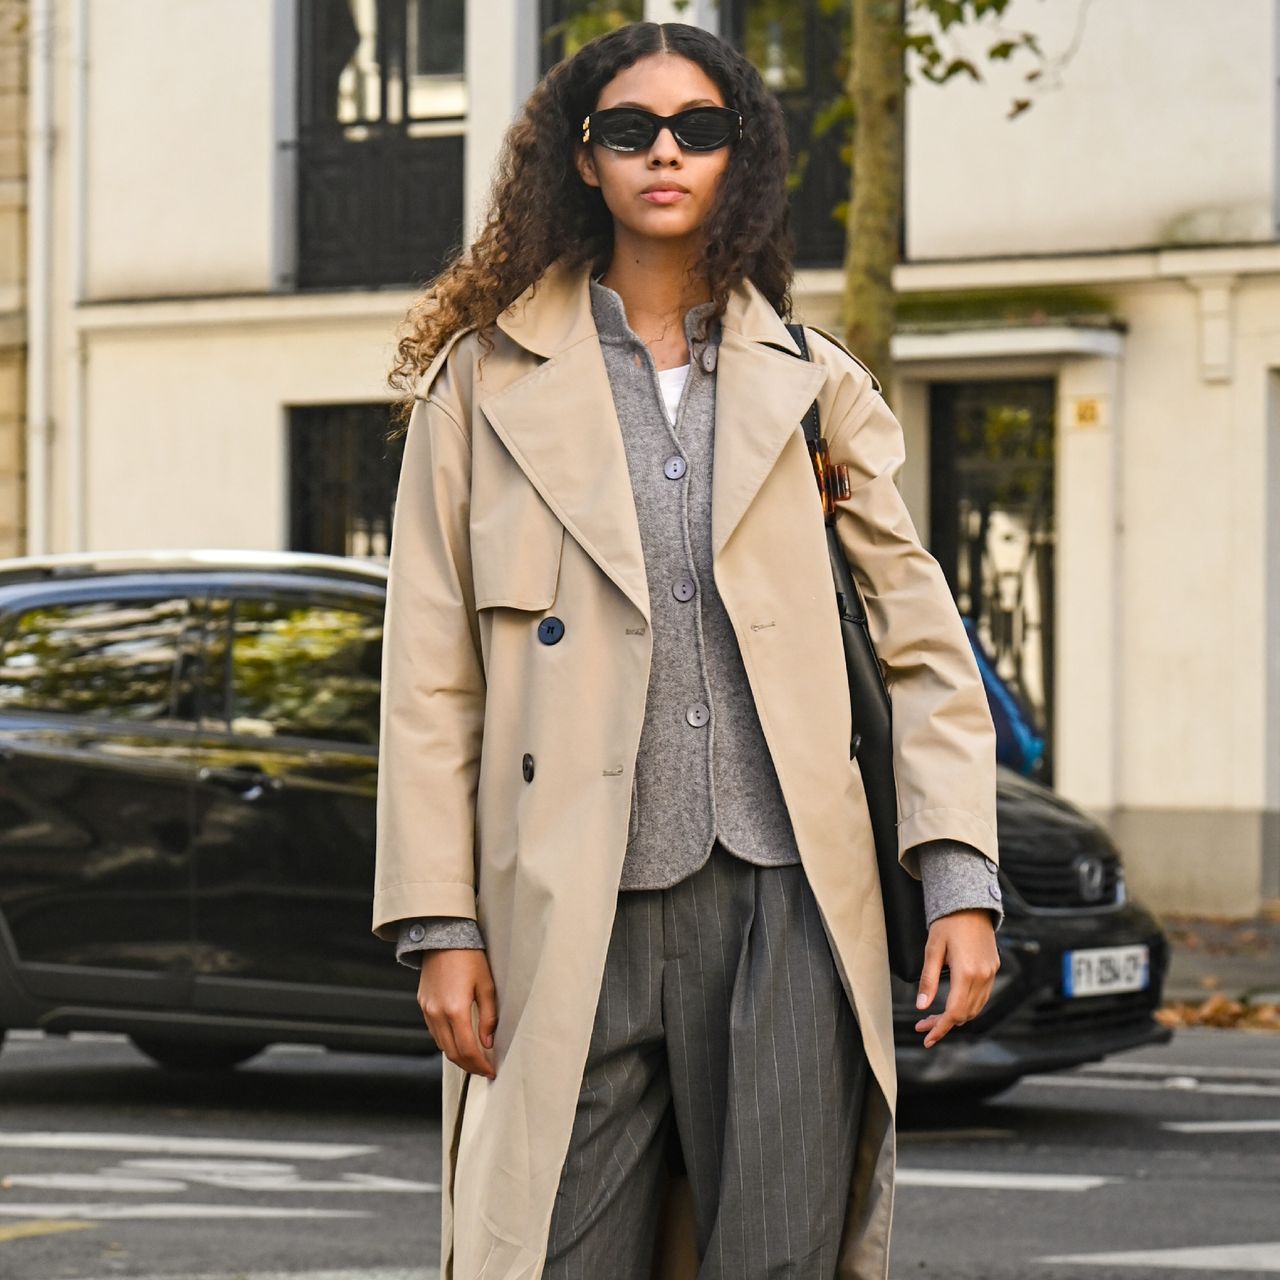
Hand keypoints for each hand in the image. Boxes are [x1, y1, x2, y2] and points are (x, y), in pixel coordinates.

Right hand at [418, 948, 498, 1077]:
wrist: (443, 937)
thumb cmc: (469, 958)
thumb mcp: (487, 985)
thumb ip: (488, 1017)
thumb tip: (488, 1043)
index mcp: (455, 1009)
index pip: (467, 1050)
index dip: (479, 1065)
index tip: (491, 1071)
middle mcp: (437, 1013)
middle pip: (452, 1053)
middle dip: (469, 1066)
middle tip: (483, 1069)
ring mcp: (427, 1010)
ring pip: (441, 1044)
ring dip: (457, 1055)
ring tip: (474, 1057)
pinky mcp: (423, 1004)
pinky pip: (434, 1031)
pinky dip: (447, 1041)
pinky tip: (459, 1039)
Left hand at [913, 908, 999, 1048]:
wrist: (971, 905)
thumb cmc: (948, 924)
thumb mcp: (932, 949)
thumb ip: (928, 979)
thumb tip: (921, 1006)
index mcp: (967, 972)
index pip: (954, 1012)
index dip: (940, 1028)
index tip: (927, 1038)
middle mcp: (983, 976)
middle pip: (965, 1014)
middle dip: (944, 1024)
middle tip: (923, 1026)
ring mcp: (991, 973)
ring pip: (976, 1008)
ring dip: (956, 1017)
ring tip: (934, 1017)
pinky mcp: (994, 968)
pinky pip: (982, 996)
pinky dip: (968, 1006)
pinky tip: (953, 1004)